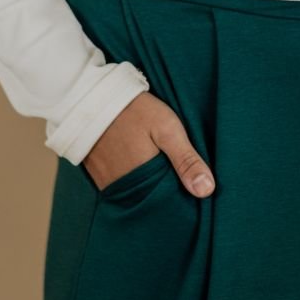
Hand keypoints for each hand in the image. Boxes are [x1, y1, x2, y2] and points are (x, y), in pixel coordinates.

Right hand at [82, 91, 216, 197]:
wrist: (92, 96)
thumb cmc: (135, 110)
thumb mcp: (167, 129)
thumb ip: (186, 160)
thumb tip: (206, 191)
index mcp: (143, 181)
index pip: (167, 202)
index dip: (180, 195)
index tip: (191, 188)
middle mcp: (123, 188)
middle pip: (150, 199)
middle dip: (164, 191)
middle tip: (174, 173)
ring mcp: (107, 183)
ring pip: (134, 193)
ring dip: (146, 185)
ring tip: (156, 166)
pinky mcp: (97, 175)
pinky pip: (119, 186)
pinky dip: (130, 179)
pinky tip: (138, 164)